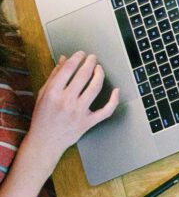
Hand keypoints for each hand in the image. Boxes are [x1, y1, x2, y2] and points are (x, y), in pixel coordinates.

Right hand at [20, 53, 119, 167]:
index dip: (77, 58)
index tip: (82, 54)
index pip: (68, 69)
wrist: (45, 142)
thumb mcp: (43, 95)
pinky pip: (106, 110)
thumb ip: (54, 76)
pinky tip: (116, 90)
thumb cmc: (42, 117)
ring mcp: (78, 112)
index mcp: (52, 94)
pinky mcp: (88, 122)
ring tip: (99, 68)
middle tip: (93, 58)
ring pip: (95, 88)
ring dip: (100, 75)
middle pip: (83, 76)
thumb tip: (65, 58)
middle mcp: (66, 101)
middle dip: (90, 63)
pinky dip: (114, 100)